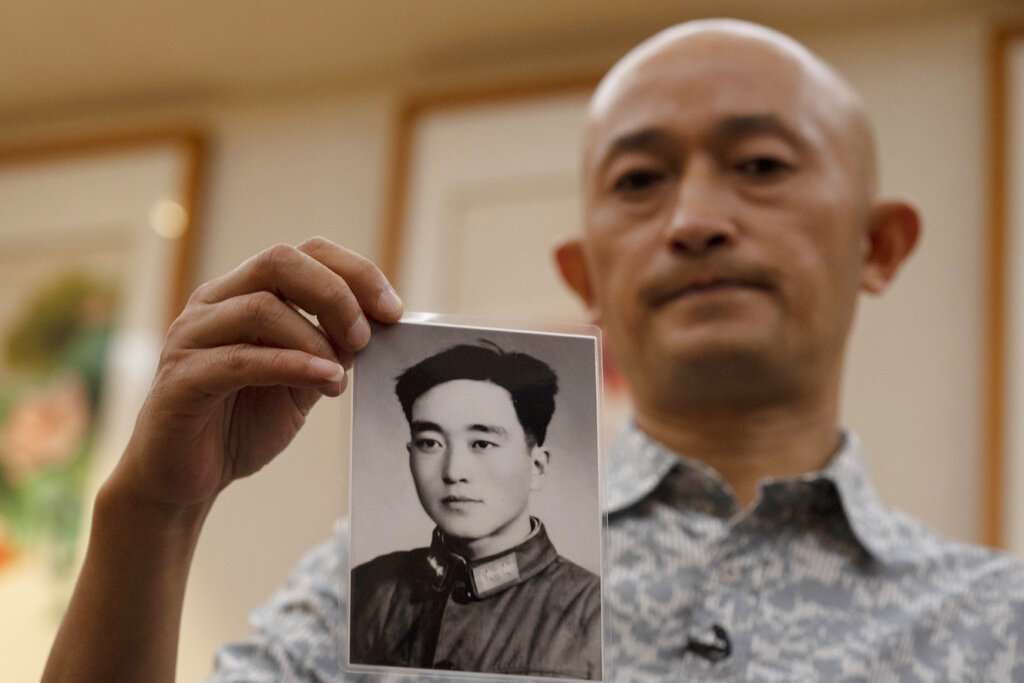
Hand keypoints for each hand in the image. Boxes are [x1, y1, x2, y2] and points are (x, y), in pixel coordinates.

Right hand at [107, 238, 402, 510]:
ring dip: (317, 340)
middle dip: (337, 295)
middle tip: (364, 338)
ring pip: (262, 308)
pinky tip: (324, 382)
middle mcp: (214, 302)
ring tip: (339, 378)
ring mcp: (191, 336)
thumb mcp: (302, 381)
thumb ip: (331, 350)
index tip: (393, 311)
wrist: (187, 480)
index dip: (356, 273)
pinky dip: (292, 366)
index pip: (306, 252)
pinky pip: (240, 360)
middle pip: (280, 261)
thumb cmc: (242, 424)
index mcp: (244, 293)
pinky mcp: (180, 378)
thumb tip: (379, 325)